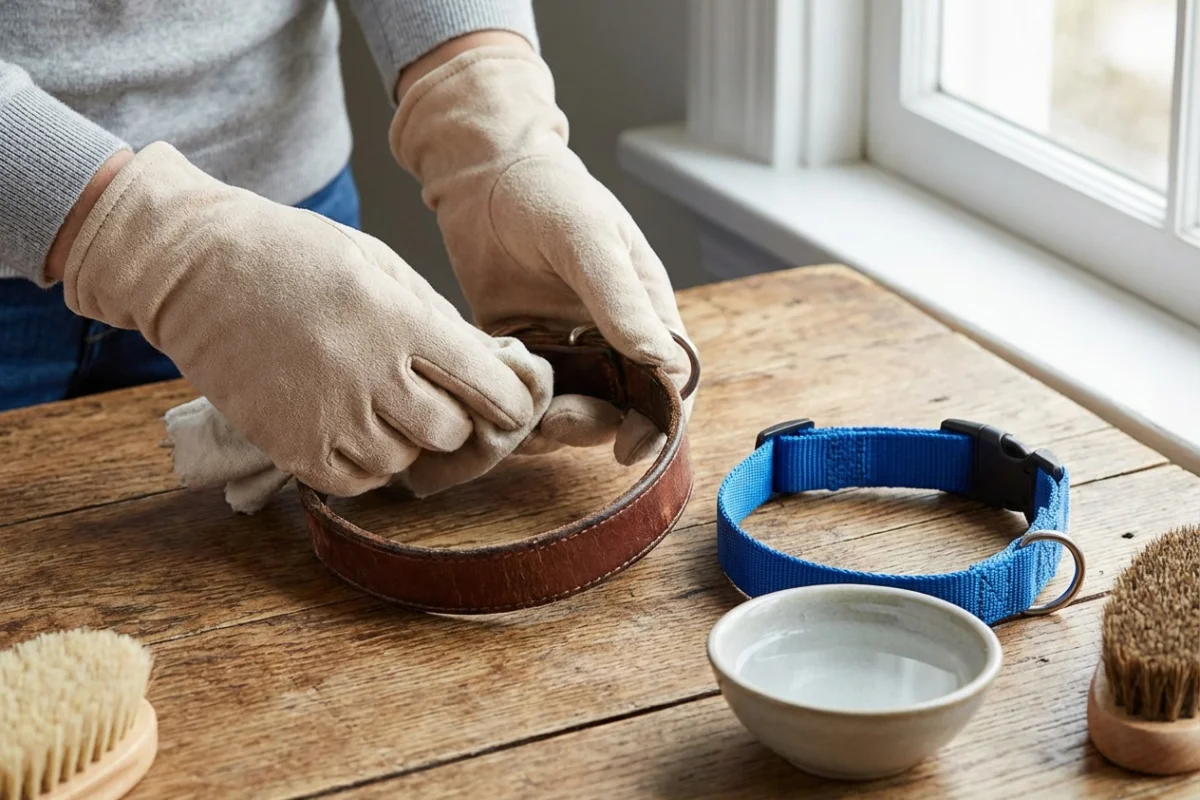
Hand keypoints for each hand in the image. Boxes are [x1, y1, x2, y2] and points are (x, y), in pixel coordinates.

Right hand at [60, 142, 541, 495]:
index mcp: (399, 320)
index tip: (513, 406)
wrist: (194, 270)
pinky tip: (351, 428)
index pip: (484, 382)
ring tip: (377, 404)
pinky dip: (365, 463)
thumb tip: (486, 362)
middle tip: (431, 397)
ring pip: (405, 460)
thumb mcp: (377, 264)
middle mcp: (369, 373)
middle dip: (452, 418)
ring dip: (404, 440)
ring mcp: (328, 415)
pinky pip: (357, 481)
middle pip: (449, 431)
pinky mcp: (290, 447)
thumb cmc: (293, 255)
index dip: (509, 401)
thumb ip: (434, 316)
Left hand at [390, 42, 695, 465]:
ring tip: (531, 419)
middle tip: (561, 424)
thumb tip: (662, 362)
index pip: (670, 380)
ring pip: (575, 407)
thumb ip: (620, 299)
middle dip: (598, 427)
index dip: (658, 421)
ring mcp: (565, 345)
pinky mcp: (521, 350)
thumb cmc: (548, 192)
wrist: (481, 172)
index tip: (631, 446)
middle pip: (623, 404)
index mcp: (645, 308)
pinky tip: (502, 403)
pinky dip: (520, 410)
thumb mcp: (589, 238)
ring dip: (557, 424)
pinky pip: (529, 395)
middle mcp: (610, 334)